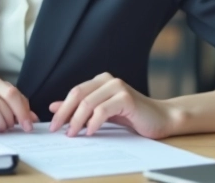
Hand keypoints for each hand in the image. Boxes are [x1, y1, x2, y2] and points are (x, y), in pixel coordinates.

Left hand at [49, 73, 177, 138]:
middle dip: (65, 114)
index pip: (75, 92)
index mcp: (101, 80)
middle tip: (58, 130)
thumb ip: (81, 108)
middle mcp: (108, 80)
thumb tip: (54, 107)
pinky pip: (103, 110)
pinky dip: (93, 123)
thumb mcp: (102, 112)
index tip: (53, 125)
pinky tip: (90, 132)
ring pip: (88, 103)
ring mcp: (118, 87)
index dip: (62, 108)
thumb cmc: (132, 116)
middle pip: (78, 95)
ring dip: (77, 121)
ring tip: (72, 134)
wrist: (160, 118)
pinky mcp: (126, 98)